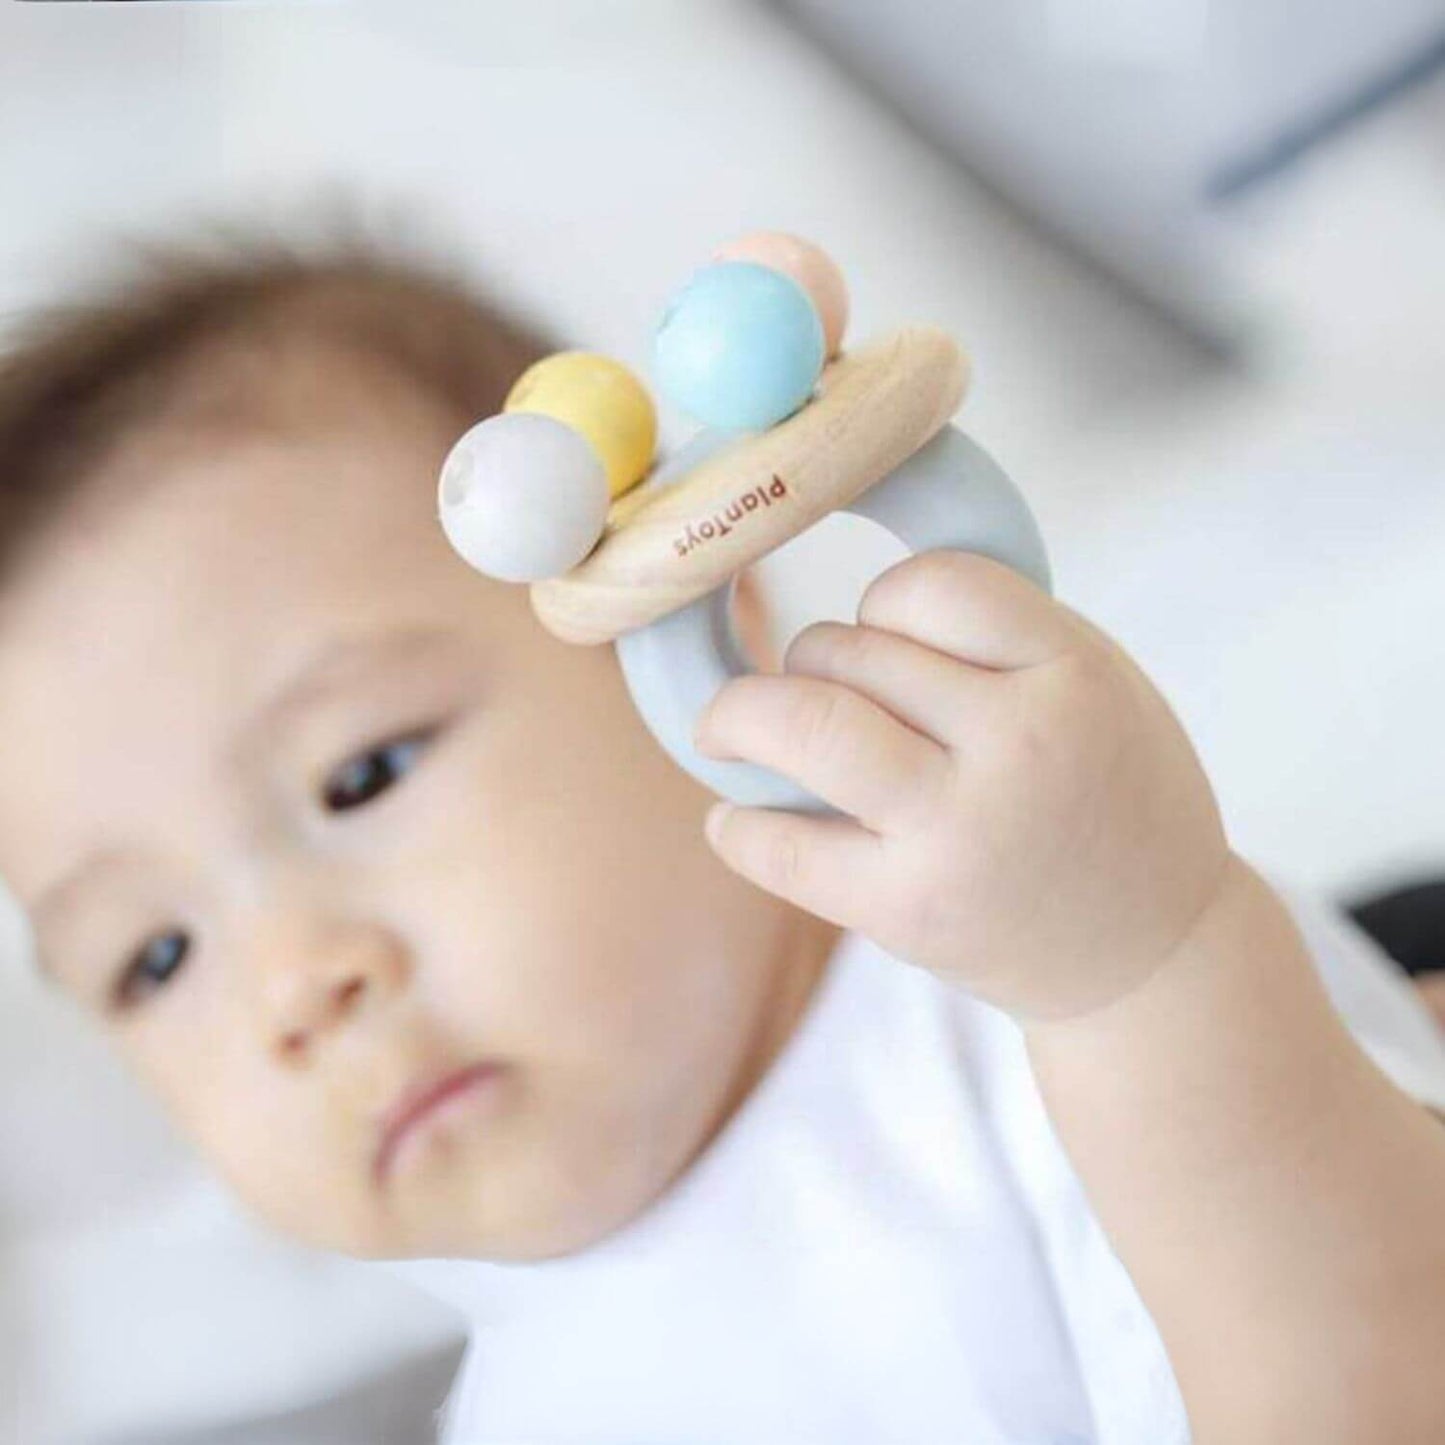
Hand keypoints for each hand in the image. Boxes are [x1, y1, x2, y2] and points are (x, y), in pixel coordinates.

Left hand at [694, 550, 1232, 1019]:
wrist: (1155, 956)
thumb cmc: (1112, 799)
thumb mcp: (1100, 683)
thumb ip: (998, 634)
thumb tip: (852, 608)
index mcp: (1073, 676)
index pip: (934, 585)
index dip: (889, 600)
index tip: (882, 632)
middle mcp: (1017, 748)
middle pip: (852, 652)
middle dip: (817, 660)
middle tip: (818, 691)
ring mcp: (956, 833)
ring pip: (803, 723)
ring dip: (745, 716)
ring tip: (730, 731)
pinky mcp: (907, 911)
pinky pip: (782, 847)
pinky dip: (738, 825)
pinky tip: (736, 817)